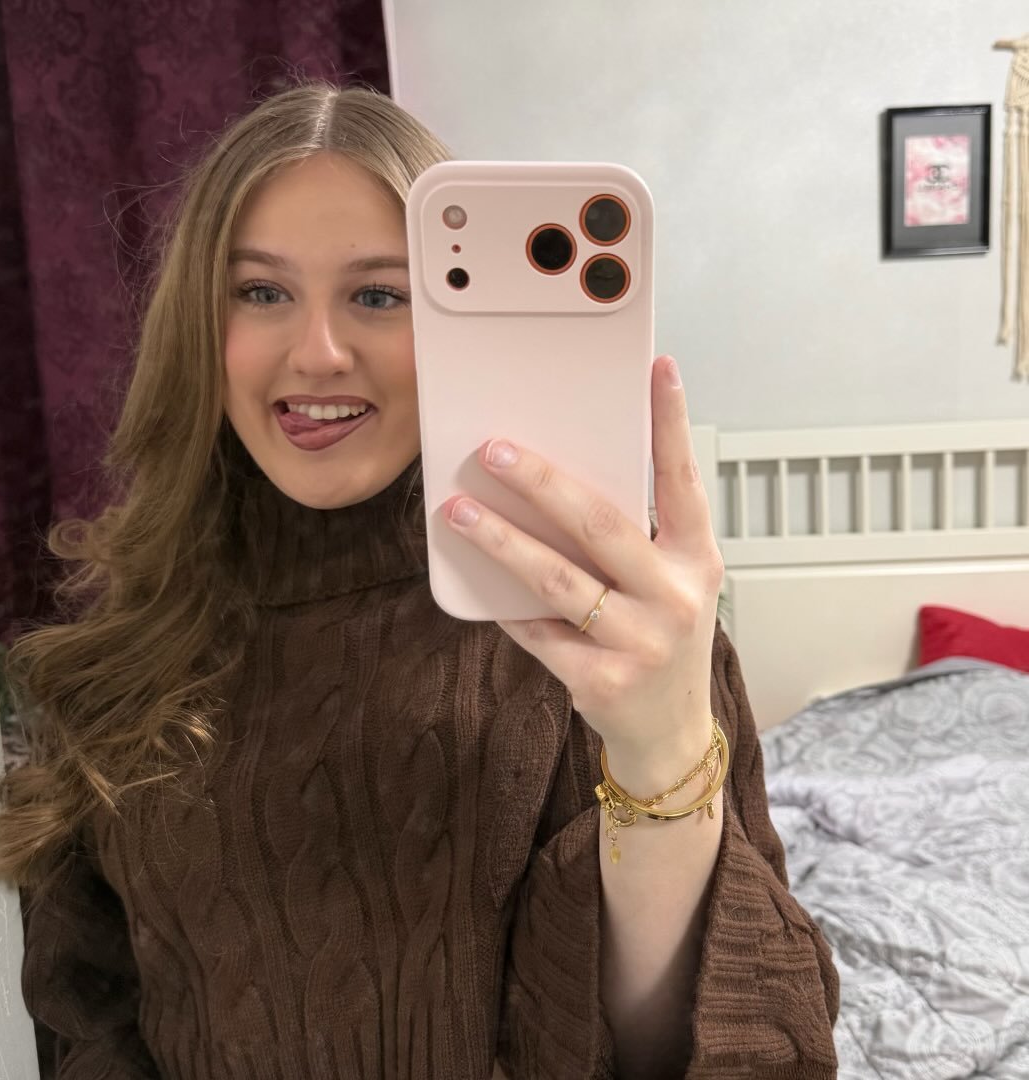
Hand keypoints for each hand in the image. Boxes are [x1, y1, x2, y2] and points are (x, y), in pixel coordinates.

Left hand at [442, 355, 723, 789]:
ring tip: (457, 511)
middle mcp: (676, 598)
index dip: (672, 424)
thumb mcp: (670, 583)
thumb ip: (635, 536)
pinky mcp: (601, 681)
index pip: (684, 480)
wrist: (669, 733)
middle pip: (602, 524)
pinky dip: (504, 604)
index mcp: (697, 560)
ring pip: (558, 580)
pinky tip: (474, 579)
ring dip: (501, 540)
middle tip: (494, 451)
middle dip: (542, 482)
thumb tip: (558, 479)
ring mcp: (641, 643)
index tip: (658, 370)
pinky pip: (537, 631)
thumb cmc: (663, 639)